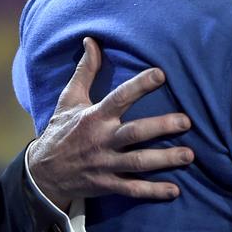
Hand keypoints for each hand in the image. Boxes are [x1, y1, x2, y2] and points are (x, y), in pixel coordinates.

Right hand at [27, 37, 193, 208]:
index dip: (140, 85)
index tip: (161, 74)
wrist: (42, 173)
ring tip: (189, 155)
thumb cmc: (61, 130)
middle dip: (161, 127)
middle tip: (186, 121)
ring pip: (138, 162)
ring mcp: (105, 165)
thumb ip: (85, 71)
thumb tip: (91, 40)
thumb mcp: (69, 99)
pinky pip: (132, 189)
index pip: (119, 98)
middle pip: (134, 133)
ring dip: (165, 160)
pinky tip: (174, 190)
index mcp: (94, 117)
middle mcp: (101, 140)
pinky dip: (153, 192)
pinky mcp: (107, 185)